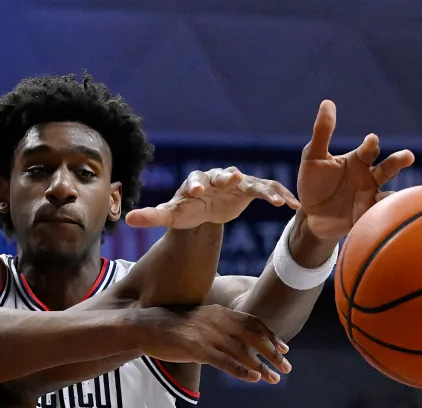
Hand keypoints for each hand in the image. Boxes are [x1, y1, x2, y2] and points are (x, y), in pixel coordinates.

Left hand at [126, 167, 299, 229]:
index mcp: (196, 182)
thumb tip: (127, 218)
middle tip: (232, 178)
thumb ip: (151, 216)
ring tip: (273, 199)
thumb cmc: (185, 210)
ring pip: (250, 182)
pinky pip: (267, 191)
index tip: (196, 190)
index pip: (195, 179)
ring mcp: (237, 183)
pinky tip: (294, 207)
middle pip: (223, 175)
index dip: (195, 184)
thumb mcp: (170, 215)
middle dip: (227, 177)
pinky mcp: (251, 190)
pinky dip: (280, 196)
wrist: (204, 209)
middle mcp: (218, 178)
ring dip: (261, 188)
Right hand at [136, 305, 291, 383]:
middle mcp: (217, 321)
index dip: (270, 336)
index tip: (284, 348)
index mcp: (219, 313)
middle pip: (253, 337)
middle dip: (273, 352)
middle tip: (287, 366)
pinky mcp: (196, 348)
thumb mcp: (199, 321)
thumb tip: (232, 339)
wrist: (145, 327)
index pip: (252, 323)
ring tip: (275, 378)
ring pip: (242, 351)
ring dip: (261, 365)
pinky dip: (241, 370)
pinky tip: (254, 378)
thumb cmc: (171, 326)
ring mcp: (207, 335)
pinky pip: (224, 361)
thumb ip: (216, 327)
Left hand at [296, 100, 414, 240]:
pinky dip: (386, 214)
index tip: (371, 140)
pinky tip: (390, 215)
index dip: (370, 144)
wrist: (310, 216)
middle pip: (388, 167)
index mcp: (357, 160)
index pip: (369, 149)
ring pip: (390, 191)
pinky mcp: (367, 216)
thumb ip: (322, 133)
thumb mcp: (312, 158)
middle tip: (408, 156)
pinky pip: (380, 214)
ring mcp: (371, 196)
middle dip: (398, 161)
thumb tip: (327, 103)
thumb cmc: (313, 184)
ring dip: (399, 192)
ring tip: (403, 195)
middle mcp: (369, 176)